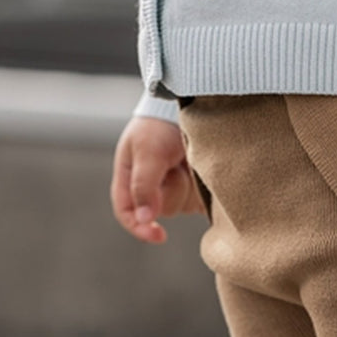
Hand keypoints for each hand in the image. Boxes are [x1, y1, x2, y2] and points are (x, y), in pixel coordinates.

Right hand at [110, 116, 207, 244]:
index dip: (140, 228)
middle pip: (162, 210)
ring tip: (189, 156)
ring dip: (189, 183)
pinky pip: (205, 199)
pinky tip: (203, 165)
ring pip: (185, 204)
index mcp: (130, 179)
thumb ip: (144, 184)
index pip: (129, 214)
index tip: (159, 234)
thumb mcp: (147, 150)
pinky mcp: (200, 186)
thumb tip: (146, 219)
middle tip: (175, 163)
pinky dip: (206, 185)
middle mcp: (154, 187)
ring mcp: (179, 186)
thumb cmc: (160, 124)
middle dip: (172, 190)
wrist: (193, 102)